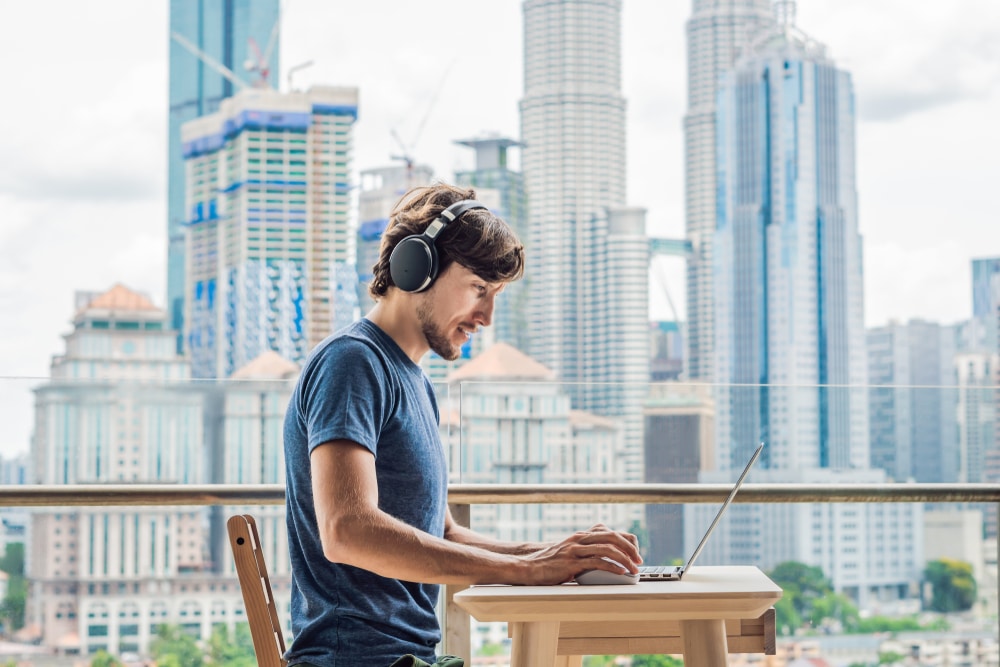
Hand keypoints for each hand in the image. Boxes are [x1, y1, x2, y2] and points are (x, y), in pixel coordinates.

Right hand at [515, 524, 642, 584]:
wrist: (530, 567)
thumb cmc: (551, 562)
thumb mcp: (570, 550)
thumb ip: (585, 549)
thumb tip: (605, 556)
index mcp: (582, 535)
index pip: (610, 531)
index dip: (626, 541)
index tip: (635, 553)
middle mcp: (580, 539)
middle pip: (612, 537)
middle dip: (630, 548)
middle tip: (639, 561)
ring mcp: (576, 550)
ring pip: (607, 549)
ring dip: (625, 559)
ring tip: (634, 570)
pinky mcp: (572, 563)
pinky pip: (596, 562)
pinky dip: (612, 568)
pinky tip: (620, 573)